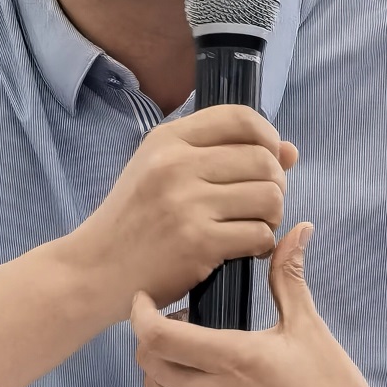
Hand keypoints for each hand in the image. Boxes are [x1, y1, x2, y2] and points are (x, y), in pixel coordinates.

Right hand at [70, 105, 296, 321]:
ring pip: (268, 197)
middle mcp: (176, 165)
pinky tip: (245, 248)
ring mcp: (187, 204)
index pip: (239, 118)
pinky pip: (259, 235)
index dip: (268, 136)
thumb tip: (290, 150)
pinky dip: (261, 244)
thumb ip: (221, 154)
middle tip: (263, 202)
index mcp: (167, 140)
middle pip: (263, 159)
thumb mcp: (163, 170)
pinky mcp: (198, 243)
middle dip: (277, 182)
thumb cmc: (134, 219)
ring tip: (256, 224)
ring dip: (273, 215)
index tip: (271, 157)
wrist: (95, 268)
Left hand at [131, 223, 386, 386]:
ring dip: (161, 366)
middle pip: (148, 362)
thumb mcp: (307, 327)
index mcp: (233, 359)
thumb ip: (289, 276)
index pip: (157, 336)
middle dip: (151, 336)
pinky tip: (200, 383)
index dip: (140, 314)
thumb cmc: (331, 386)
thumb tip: (298, 229)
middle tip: (176, 321)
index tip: (144, 297)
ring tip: (190, 351)